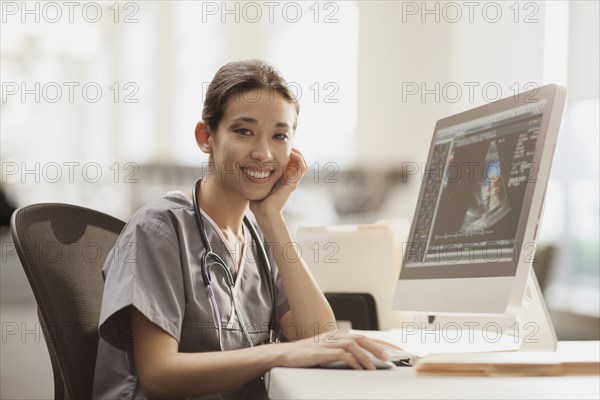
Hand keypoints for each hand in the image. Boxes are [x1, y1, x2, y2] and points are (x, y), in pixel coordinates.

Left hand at [249, 147, 306, 218]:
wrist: (264, 213)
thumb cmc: (259, 202)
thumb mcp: (257, 184)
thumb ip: (256, 177)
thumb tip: (246, 167)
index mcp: (283, 178)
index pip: (291, 161)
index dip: (287, 152)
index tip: (277, 145)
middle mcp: (290, 179)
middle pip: (298, 160)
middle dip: (292, 150)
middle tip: (284, 144)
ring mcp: (293, 181)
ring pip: (302, 162)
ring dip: (297, 153)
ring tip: (289, 148)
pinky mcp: (293, 183)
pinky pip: (302, 167)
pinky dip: (298, 158)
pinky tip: (290, 154)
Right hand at [274, 332, 389, 369]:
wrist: (284, 354)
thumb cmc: (303, 354)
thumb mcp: (323, 350)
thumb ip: (337, 351)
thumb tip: (354, 359)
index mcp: (335, 335)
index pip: (358, 337)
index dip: (373, 344)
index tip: (385, 352)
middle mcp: (333, 336)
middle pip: (359, 338)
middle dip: (375, 348)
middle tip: (386, 358)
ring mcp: (327, 343)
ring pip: (353, 345)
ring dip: (366, 356)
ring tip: (374, 367)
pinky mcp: (322, 352)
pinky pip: (342, 355)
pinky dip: (353, 361)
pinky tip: (358, 369)